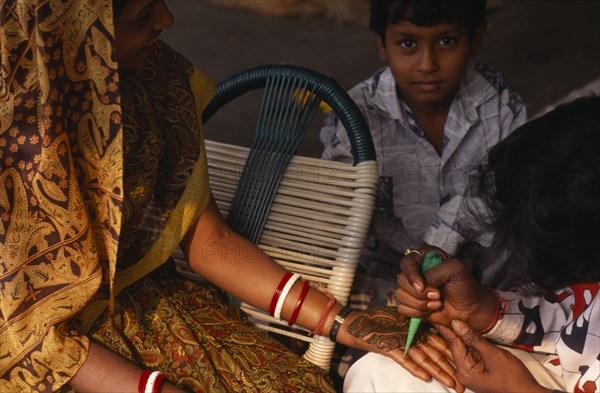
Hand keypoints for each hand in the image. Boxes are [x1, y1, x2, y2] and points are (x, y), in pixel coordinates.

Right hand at [337, 306, 463, 391]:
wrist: (355, 324)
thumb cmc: (377, 324)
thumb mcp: (400, 326)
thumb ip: (415, 332)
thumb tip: (432, 339)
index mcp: (416, 329)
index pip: (439, 342)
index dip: (453, 355)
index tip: (466, 367)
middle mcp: (411, 334)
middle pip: (435, 352)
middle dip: (450, 368)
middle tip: (463, 384)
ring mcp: (400, 340)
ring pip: (424, 358)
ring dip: (438, 372)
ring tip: (452, 384)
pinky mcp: (388, 346)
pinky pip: (403, 359)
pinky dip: (414, 368)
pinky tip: (426, 377)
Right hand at [396, 255, 496, 330]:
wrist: (471, 310)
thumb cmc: (465, 286)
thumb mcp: (455, 270)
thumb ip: (435, 272)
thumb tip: (419, 286)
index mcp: (424, 258)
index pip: (407, 262)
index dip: (411, 275)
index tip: (422, 286)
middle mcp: (415, 272)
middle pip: (401, 280)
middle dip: (420, 293)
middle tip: (438, 296)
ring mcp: (412, 289)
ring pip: (400, 295)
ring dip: (419, 303)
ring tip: (437, 303)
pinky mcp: (411, 304)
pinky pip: (401, 308)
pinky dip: (416, 312)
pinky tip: (430, 310)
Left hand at [436, 320, 550, 392]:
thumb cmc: (515, 378)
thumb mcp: (494, 354)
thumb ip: (474, 339)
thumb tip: (457, 324)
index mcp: (465, 372)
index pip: (453, 344)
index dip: (446, 327)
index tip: (438, 314)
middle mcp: (463, 374)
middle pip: (453, 347)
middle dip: (448, 331)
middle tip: (439, 314)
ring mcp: (468, 374)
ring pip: (459, 350)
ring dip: (456, 336)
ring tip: (447, 320)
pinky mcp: (474, 371)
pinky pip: (466, 354)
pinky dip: (465, 343)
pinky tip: (462, 332)